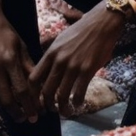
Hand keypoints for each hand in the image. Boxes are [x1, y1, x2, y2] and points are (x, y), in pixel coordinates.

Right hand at [0, 0, 39, 123]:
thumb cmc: (6, 33)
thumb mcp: (21, 47)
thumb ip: (29, 67)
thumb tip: (40, 88)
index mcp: (10, 60)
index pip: (22, 90)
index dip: (30, 106)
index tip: (36, 115)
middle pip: (6, 100)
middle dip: (17, 113)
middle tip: (24, 118)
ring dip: (2, 109)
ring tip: (11, 110)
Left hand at [30, 0, 124, 116]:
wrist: (102, 23)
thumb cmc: (82, 30)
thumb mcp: (61, 39)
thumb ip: (52, 54)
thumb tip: (46, 68)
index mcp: (51, 53)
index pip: (34, 78)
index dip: (33, 93)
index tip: (36, 100)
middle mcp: (59, 61)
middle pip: (46, 90)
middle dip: (47, 105)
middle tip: (51, 110)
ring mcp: (73, 66)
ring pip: (62, 95)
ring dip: (62, 108)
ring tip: (65, 112)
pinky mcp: (88, 70)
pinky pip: (79, 93)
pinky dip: (77, 103)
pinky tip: (79, 104)